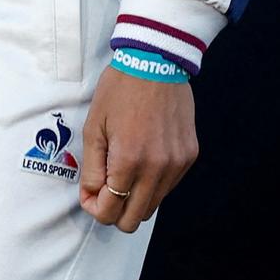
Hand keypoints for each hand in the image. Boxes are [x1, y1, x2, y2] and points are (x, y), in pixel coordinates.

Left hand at [76, 67, 198, 234]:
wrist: (156, 60)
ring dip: (135, 197)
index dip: (94, 209)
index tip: (90, 194)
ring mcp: (177, 163)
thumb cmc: (119, 89)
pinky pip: (168, 186)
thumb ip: (91, 169)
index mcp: (129, 160)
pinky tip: (144, 157)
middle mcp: (158, 168)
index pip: (110, 212)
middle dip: (114, 211)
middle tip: (105, 188)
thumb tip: (93, 197)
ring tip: (124, 170)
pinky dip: (152, 182)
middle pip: (133, 220)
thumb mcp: (94, 127)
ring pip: (152, 206)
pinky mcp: (189, 156)